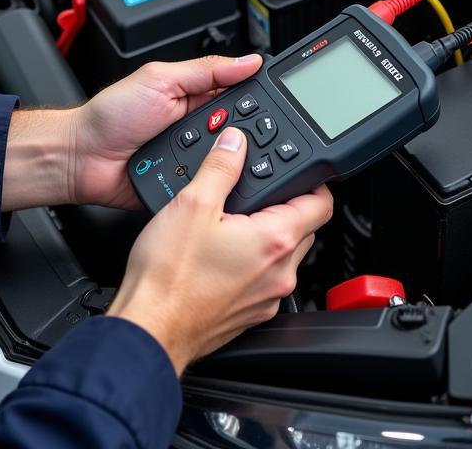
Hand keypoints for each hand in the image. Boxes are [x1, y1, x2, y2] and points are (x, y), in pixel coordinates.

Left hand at [67, 54, 262, 209]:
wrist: (82, 158)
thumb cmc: (111, 116)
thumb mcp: (159, 80)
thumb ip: (205, 70)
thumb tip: (248, 61)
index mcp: (195, 95)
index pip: (240, 94)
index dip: (257, 97)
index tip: (273, 100)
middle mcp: (197, 127)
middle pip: (239, 130)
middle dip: (239, 132)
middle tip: (230, 131)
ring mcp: (192, 157)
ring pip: (228, 161)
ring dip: (223, 159)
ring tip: (209, 153)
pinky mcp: (186, 185)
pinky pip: (209, 186)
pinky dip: (209, 183)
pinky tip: (205, 178)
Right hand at [107, 126, 333, 373]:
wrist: (150, 327)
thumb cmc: (169, 275)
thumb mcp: (192, 203)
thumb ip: (220, 166)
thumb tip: (235, 143)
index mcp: (274, 240)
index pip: (321, 204)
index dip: (313, 181)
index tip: (298, 170)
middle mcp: (280, 273)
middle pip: (304, 228)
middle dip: (286, 205)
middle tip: (255, 190)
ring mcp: (267, 297)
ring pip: (283, 254)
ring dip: (268, 234)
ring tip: (233, 219)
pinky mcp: (250, 313)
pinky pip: (264, 278)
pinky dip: (252, 261)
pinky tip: (221, 253)